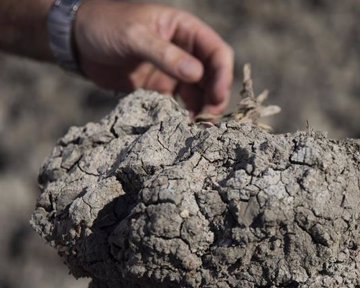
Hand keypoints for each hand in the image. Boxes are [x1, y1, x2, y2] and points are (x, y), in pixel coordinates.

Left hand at [73, 0, 233, 115]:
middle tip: (209, 120)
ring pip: (201, 94)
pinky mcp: (162, 89)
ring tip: (198, 129)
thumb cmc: (106, 26)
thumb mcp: (135, 37)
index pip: (217, 52)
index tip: (217, 97)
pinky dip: (185, 117)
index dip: (223, 75)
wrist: (75, 40)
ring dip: (203, 111)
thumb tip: (197, 76)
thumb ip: (166, 55)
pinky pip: (181, 105)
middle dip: (215, 98)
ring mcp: (175, 71)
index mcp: (186, 30)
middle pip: (214, 77)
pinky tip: (183, 128)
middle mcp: (186, 51)